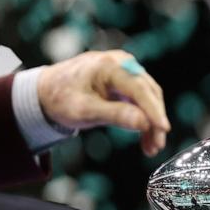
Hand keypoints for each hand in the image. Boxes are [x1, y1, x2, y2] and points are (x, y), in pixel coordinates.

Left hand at [37, 50, 170, 155]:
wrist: (46, 92)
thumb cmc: (61, 99)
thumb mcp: (84, 111)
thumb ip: (115, 115)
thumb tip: (144, 123)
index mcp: (108, 66)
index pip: (139, 89)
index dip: (154, 111)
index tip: (163, 130)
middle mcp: (121, 62)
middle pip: (148, 93)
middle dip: (154, 121)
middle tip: (156, 146)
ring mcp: (124, 69)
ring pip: (148, 98)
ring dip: (151, 122)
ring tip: (151, 147)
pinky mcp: (125, 79)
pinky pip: (141, 99)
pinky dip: (144, 118)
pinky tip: (144, 137)